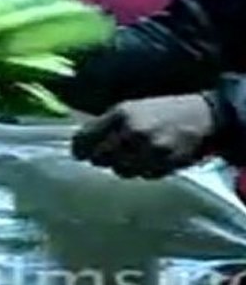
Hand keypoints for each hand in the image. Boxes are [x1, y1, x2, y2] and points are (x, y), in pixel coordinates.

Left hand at [71, 94, 215, 178]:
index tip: (80, 151)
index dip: (80, 148)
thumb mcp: (130, 108)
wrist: (204, 118)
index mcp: (120, 115)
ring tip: (131, 155)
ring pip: (120, 170)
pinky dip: (142, 170)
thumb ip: (106, 124)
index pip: (85, 139)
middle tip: (105, 155)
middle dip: (100, 157)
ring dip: (122, 165)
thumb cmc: (163, 110)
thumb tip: (80, 141)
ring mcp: (149, 152)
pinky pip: (142, 176)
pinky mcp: (164, 167)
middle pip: (100, 158)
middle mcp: (132, 133)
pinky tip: (148, 159)